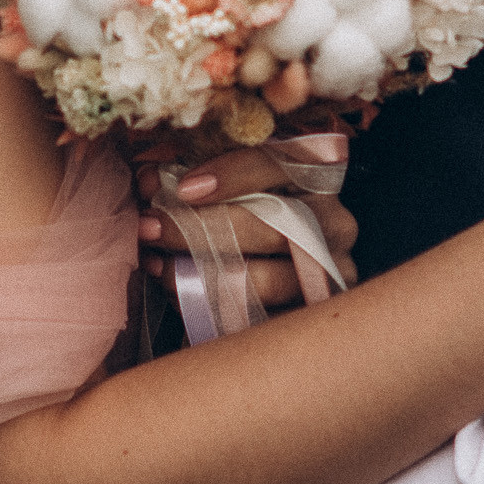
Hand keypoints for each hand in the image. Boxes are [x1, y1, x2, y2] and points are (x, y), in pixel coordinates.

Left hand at [135, 151, 360, 315]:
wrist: (272, 278)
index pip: (282, 165)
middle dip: (199, 227)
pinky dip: (212, 307)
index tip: (184, 188)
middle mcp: (336, 225)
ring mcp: (331, 275)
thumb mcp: (230, 189)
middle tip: (148, 227)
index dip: (234, 173)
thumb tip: (150, 182)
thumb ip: (198, 181)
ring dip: (199, 272)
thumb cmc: (244, 219)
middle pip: (271, 227)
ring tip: (157, 265)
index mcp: (317, 180)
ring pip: (264, 280)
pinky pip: (259, 319)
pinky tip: (178, 295)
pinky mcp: (313, 318)